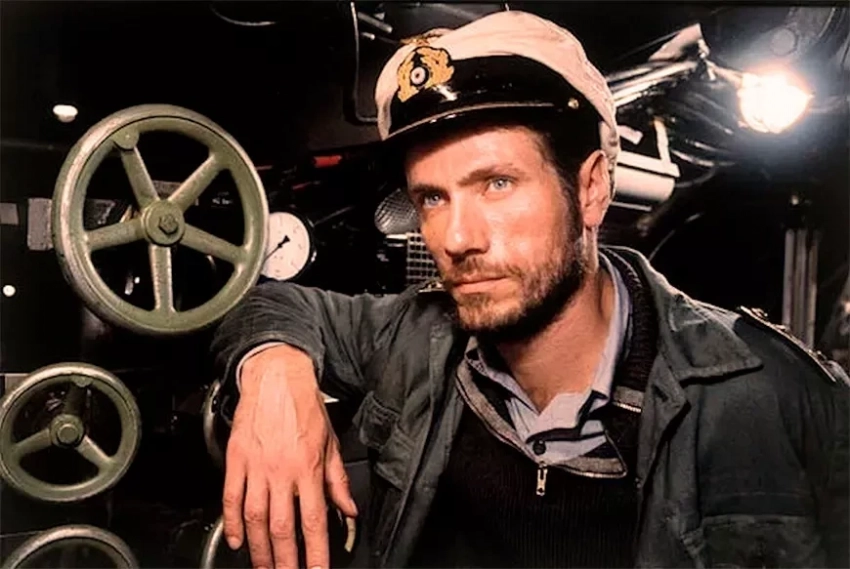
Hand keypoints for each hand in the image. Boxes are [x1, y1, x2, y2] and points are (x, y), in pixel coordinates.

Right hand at [223, 344, 357, 568]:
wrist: (276, 377)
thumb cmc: (304, 406)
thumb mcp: (331, 442)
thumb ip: (338, 480)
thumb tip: (349, 509)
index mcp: (309, 467)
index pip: (314, 520)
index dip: (316, 552)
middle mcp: (282, 470)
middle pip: (282, 527)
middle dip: (284, 560)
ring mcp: (256, 466)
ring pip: (255, 518)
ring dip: (259, 549)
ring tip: (263, 567)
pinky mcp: (236, 460)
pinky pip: (231, 498)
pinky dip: (232, 522)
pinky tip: (237, 540)